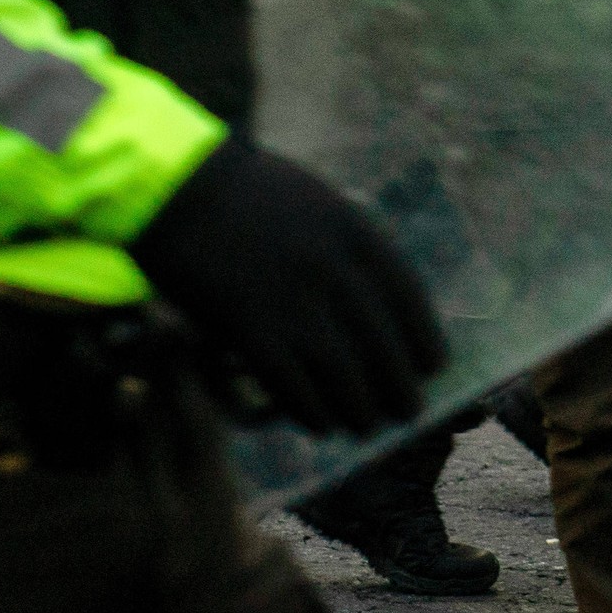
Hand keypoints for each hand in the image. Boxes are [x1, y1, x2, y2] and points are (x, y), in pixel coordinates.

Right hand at [129, 138, 446, 434]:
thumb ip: (352, 250)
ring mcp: (290, 301)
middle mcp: (332, 271)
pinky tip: (320, 423)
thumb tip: (381, 303)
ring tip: (365, 426)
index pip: (409, 301)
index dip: (424, 342)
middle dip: (400, 390)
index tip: (432, 368)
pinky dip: (312, 412)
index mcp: (356, 234)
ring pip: (342, 377)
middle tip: (407, 414)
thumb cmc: (251, 193)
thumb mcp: (320, 205)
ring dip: (359, 411)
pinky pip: (291, 386)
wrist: (179, 187)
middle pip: (382, 348)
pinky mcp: (247, 328)